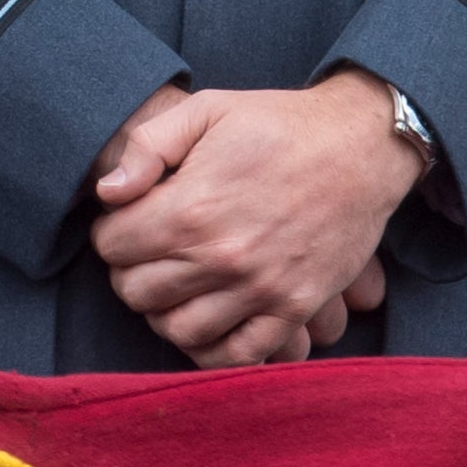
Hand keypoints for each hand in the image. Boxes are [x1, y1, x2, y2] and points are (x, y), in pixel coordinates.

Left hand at [88, 74, 417, 367]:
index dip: (111, 232)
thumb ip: (146, 147)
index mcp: (191, 208)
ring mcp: (261, 289)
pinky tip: (208, 322)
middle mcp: (222, 257)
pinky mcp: (295, 308)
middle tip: (147, 254)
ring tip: (174, 286)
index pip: (113, 247)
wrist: (359, 147)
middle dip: (130, 272)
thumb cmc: (276, 124)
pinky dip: (214, 350)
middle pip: (137, 293)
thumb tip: (107, 192)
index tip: (128, 222)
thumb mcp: (204, 110)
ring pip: (179, 331)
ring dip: (164, 312)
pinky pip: (240, 356)